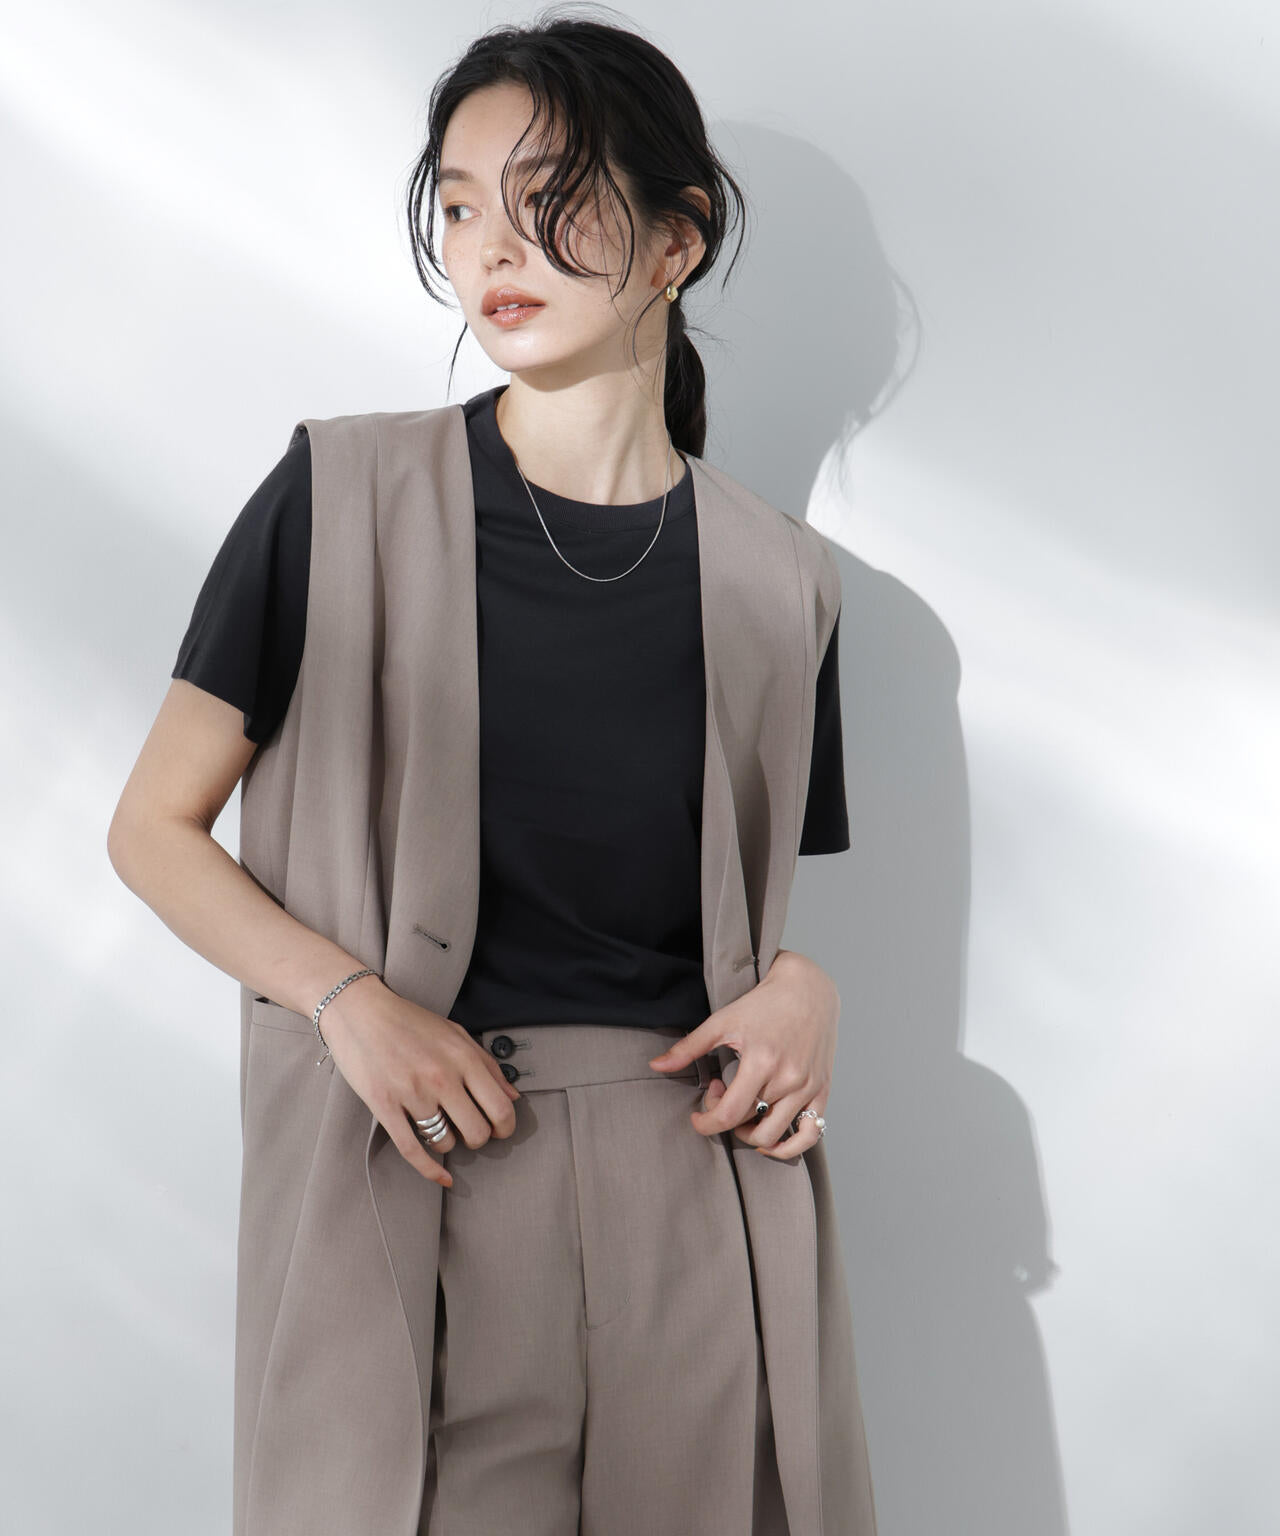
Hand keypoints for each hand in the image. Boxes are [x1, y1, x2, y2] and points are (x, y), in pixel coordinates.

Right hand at [321, 978, 521, 1189]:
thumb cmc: (409, 1021)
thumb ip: (487, 1064)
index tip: (500, 1129)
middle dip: (478, 1139)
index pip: (500, 1108)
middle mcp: (441, 1076)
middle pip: (476, 1132)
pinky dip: (430, 1170)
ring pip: (444, 1142)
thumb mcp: (455, 1033)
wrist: (359, 1010)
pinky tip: (442, 1177)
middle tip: (470, 1131)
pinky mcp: (384, 1106)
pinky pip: (412, 1150)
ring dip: (447, 1143)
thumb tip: (513, 1096)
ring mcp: (411, 1093)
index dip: (506, 1127)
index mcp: (463, 1057)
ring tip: (440, 1127)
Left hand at [647, 949, 836, 1156]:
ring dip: (751, 1134)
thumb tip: (655, 1066)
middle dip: (726, 1119)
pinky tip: (770, 1138)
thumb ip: (689, 1047)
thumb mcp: (722, 1021)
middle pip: (749, 1124)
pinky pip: (811, 1134)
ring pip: (775, 1136)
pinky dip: (789, 1147)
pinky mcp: (822, 1090)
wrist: (807, 989)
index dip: (707, 1123)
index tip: (698, 1117)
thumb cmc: (763, 1003)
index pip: (729, 1115)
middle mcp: (788, 1078)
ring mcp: (807, 1087)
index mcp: (761, 1061)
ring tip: (744, 1111)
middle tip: (722, 1092)